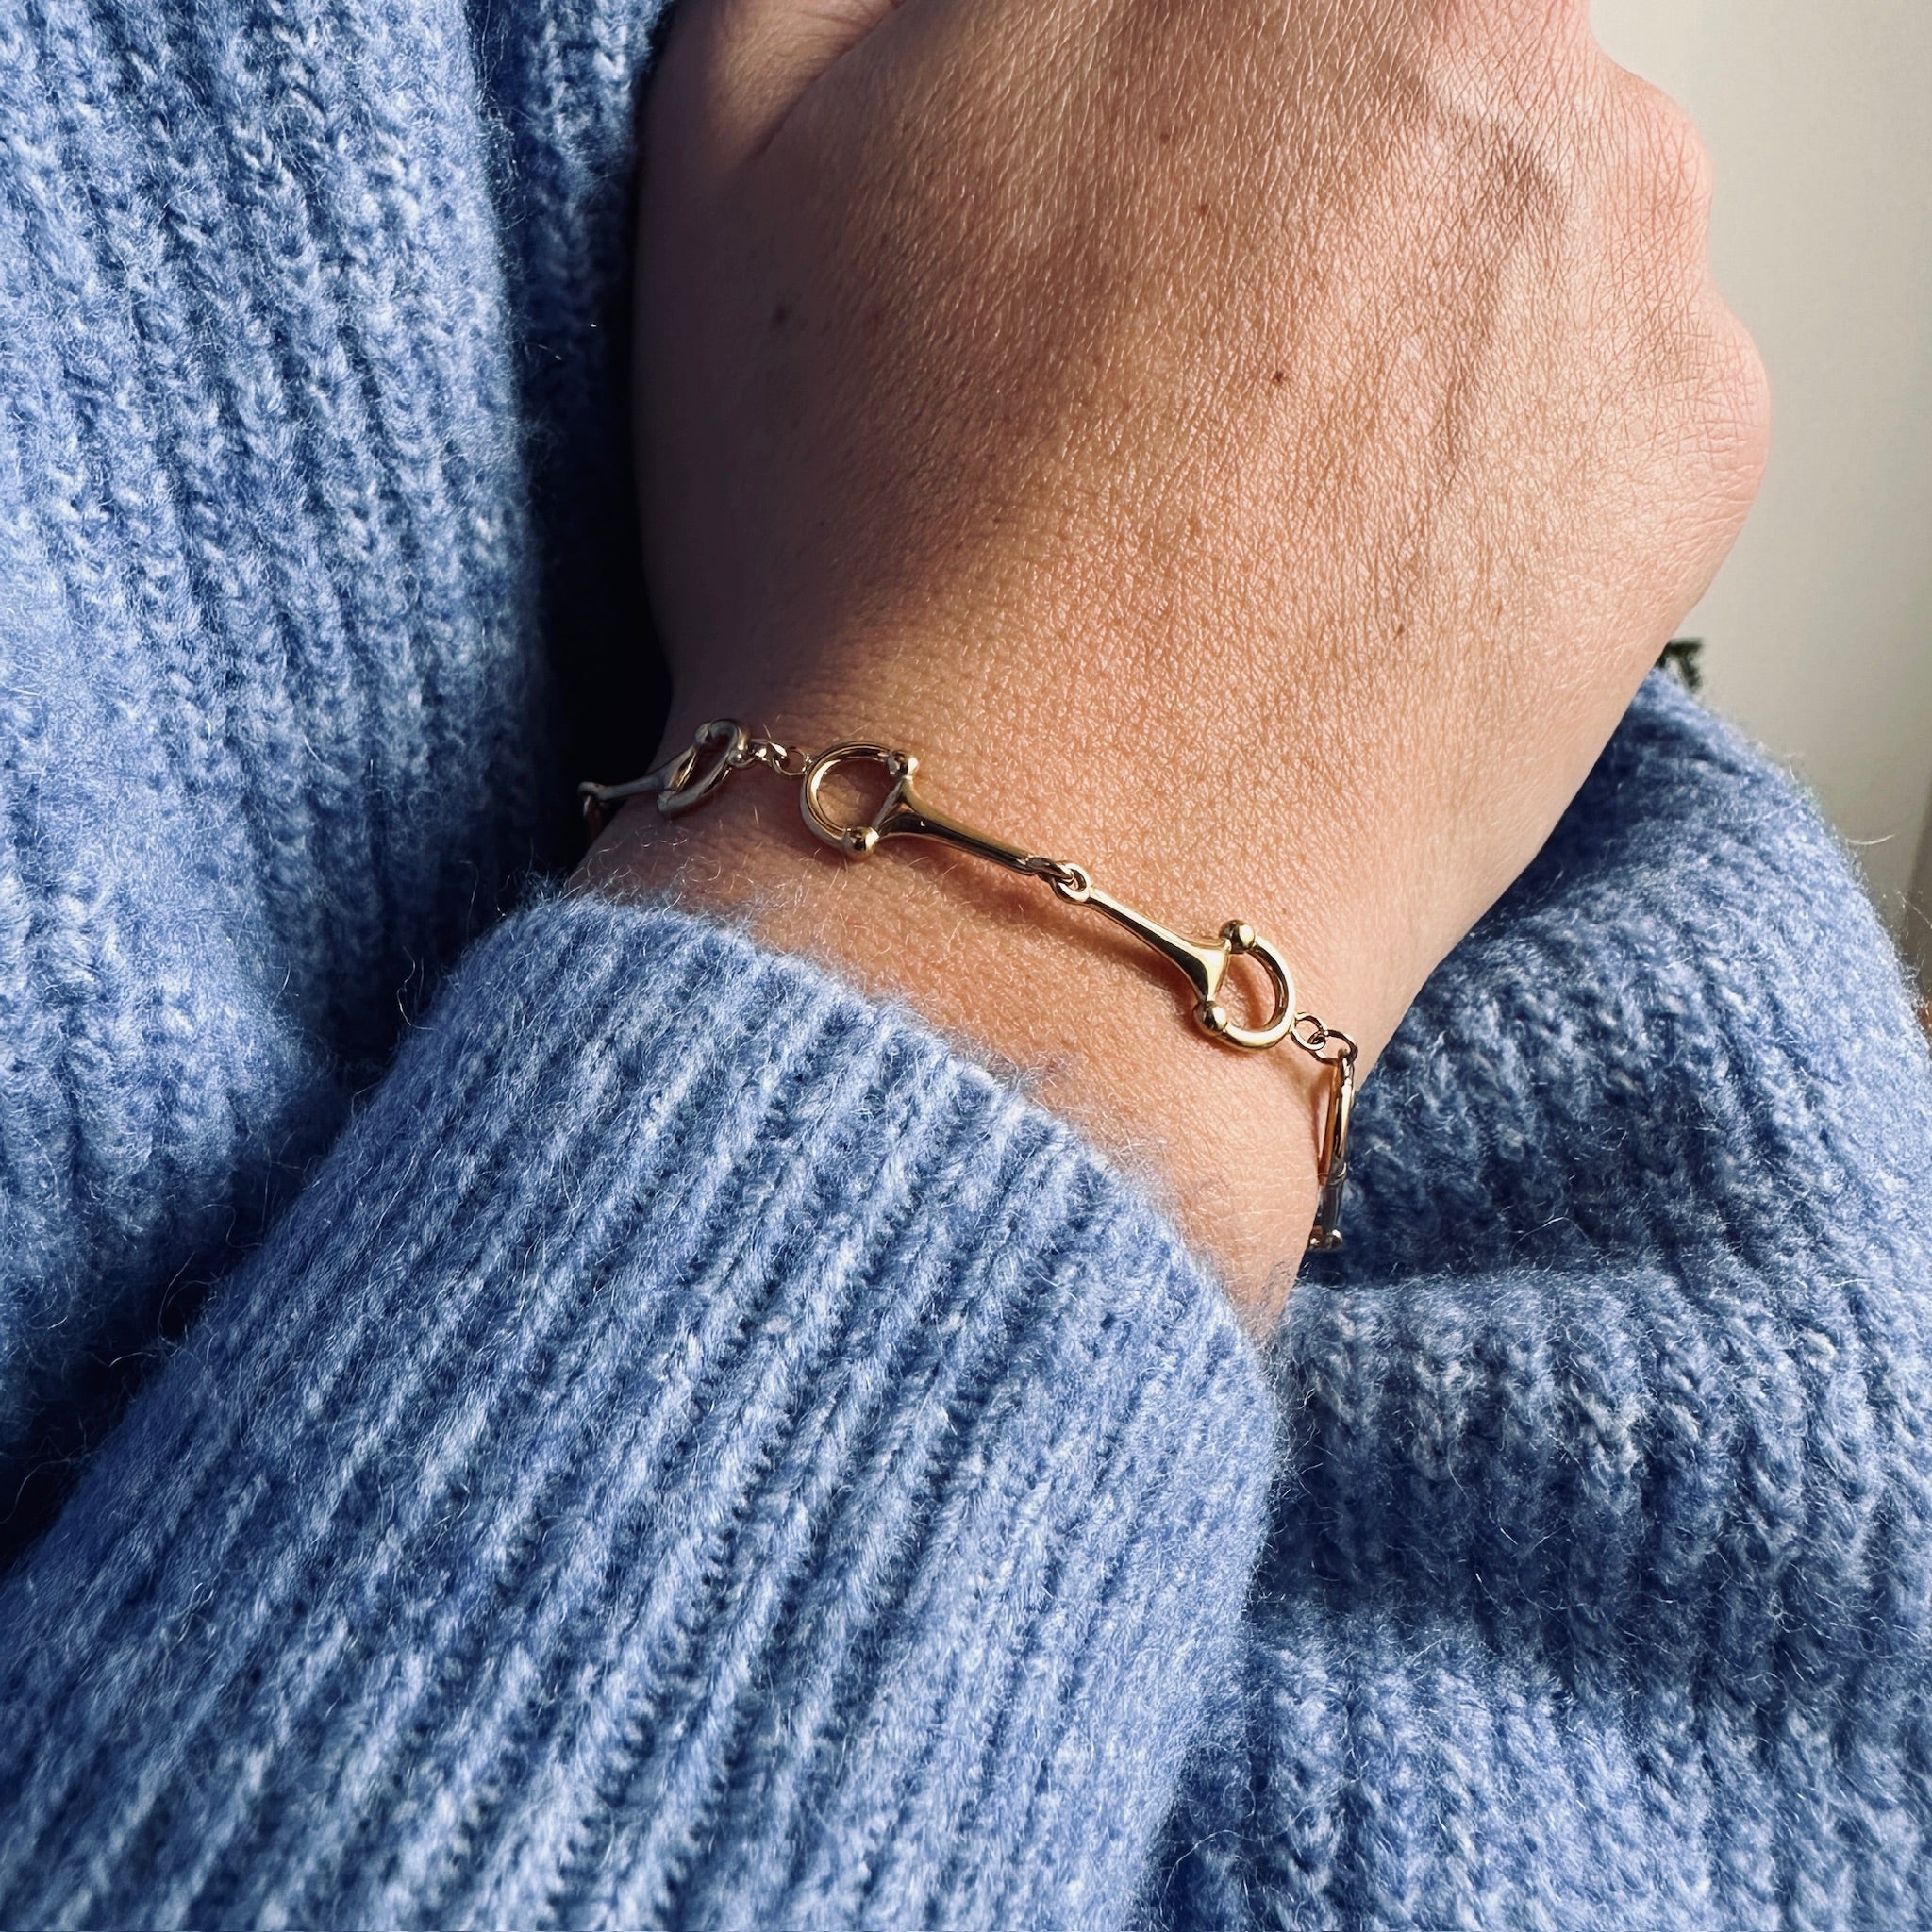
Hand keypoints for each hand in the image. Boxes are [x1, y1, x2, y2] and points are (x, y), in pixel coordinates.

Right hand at [588, 0, 1767, 1326]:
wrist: (1028, 862)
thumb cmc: (865, 532)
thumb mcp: (745, 132)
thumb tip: (974, 9)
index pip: (1229, 6)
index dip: (1139, 140)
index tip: (1102, 240)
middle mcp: (1497, 30)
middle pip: (1391, 77)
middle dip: (1277, 194)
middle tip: (1149, 383)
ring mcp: (1633, 237)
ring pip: (1518, 227)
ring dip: (1405, 319)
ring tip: (1247, 506)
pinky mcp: (1699, 439)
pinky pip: (1608, 394)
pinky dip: (1501, 462)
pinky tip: (1358, 572)